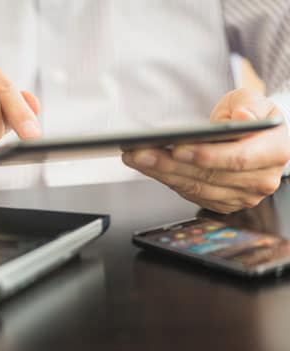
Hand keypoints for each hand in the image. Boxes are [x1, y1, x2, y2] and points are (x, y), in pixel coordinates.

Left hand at [122, 88, 289, 213]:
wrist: (255, 137)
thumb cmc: (251, 115)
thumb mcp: (253, 99)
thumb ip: (250, 105)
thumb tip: (244, 119)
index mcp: (274, 152)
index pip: (238, 159)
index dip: (207, 156)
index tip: (177, 148)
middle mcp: (261, 180)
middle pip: (209, 176)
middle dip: (170, 165)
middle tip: (140, 152)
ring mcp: (241, 195)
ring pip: (195, 188)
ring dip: (161, 173)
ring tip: (136, 158)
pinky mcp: (223, 202)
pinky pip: (190, 193)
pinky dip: (165, 180)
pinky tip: (147, 167)